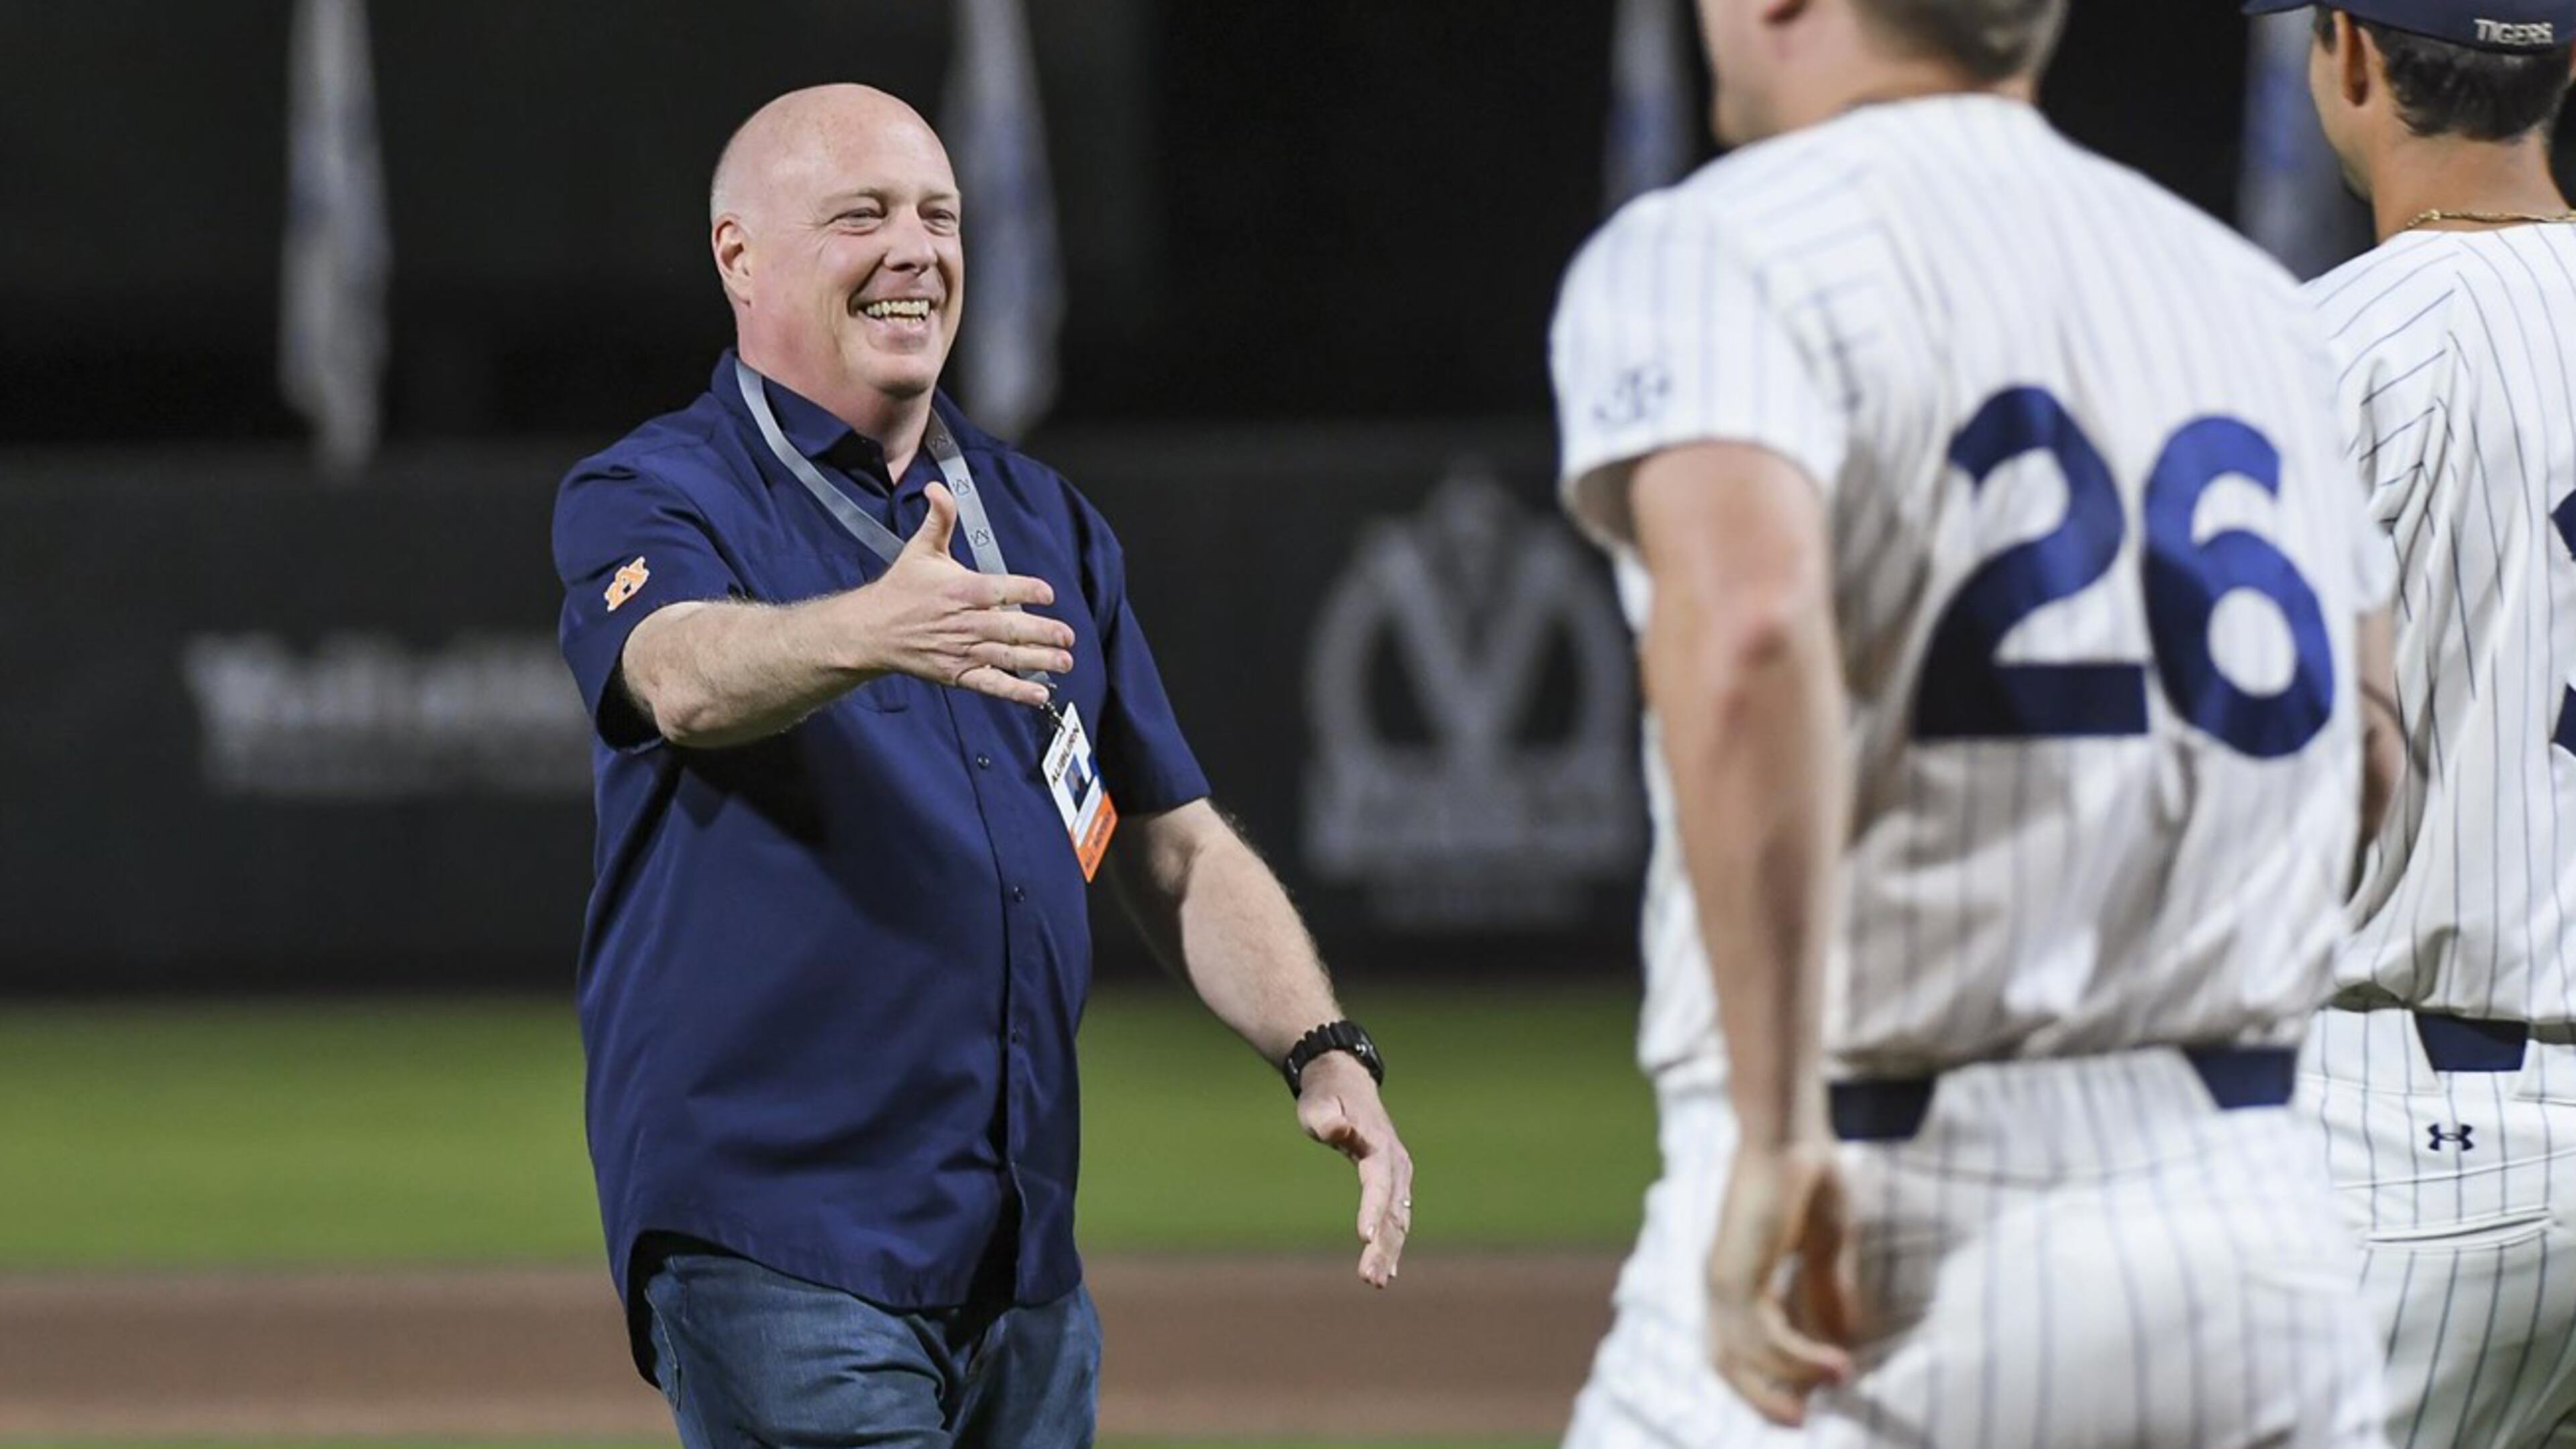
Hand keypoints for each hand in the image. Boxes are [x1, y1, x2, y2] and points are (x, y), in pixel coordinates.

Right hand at [844, 482, 1074, 706]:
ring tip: (1065, 661)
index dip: (1026, 590)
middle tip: (1067, 635)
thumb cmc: (901, 589)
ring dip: (1038, 660)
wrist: (873, 630)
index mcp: (960, 590)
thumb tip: (937, 489)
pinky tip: (1039, 695)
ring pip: (1005, 656)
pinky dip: (1015, 692)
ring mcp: (962, 650)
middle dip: (1042, 632)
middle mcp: (963, 622)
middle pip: (1009, 627)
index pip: (999, 589)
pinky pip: (990, 684)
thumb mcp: (920, 549)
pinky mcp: (957, 673)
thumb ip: (939, 519)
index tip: (1047, 593)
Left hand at [1295, 1051, 1412, 1288]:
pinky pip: (1396, 1218)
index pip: (1378, 1184)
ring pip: (1398, 1220)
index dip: (1372, 1211)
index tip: (1363, 1238)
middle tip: (1369, 1279)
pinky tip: (1388, 1270)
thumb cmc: (1326, 1096)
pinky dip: (1392, 1243)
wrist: (1345, 1081)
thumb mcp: (1318, 1104)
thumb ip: (1328, 1120)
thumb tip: (1336, 1130)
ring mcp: (1398, 1174)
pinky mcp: (1393, 1183)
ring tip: (1375, 1282)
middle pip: (1393, 1211)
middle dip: (1383, 1247)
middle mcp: (1395, 1163)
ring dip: (1389, 1252)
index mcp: (1379, 1145)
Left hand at [1706, 1139, 1854, 1426]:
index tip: (1808, 1401)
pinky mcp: (1737, 1274)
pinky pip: (1765, 1337)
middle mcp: (1721, 1284)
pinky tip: (1837, 1365)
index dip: (1766, 1378)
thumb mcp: (1826, 1245)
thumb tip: (1840, 1339)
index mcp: (1735, 1277)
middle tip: (1804, 1422)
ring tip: (1837, 1387)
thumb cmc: (1808, 1174)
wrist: (1790, 1130)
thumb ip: (1827, 1291)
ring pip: (1747, 1358)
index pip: (1738, 1346)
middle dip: (1764, 1398)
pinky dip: (1799, 1359)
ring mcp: (1724, 1280)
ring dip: (1790, 1382)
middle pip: (1727, 1365)